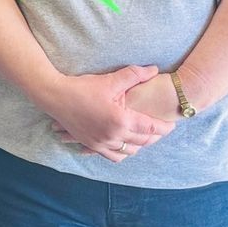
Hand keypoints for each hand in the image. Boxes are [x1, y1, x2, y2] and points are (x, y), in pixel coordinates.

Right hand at [43, 65, 175, 161]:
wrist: (55, 96)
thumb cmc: (82, 87)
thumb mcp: (110, 80)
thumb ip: (134, 75)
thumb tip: (154, 70)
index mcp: (121, 120)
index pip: (151, 128)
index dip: (165, 127)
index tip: (172, 123)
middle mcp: (113, 135)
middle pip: (143, 142)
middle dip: (155, 136)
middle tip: (161, 129)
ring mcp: (101, 143)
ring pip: (129, 152)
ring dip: (139, 146)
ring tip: (143, 136)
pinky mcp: (92, 145)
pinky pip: (113, 156)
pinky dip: (122, 153)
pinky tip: (123, 144)